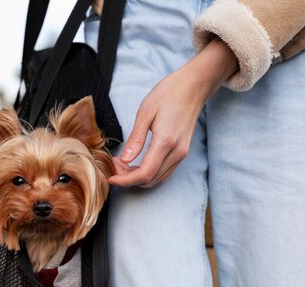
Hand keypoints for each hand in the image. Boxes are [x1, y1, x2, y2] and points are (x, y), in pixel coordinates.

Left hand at [109, 37, 237, 187]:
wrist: (194, 87)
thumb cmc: (169, 94)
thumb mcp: (146, 112)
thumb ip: (136, 139)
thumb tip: (125, 160)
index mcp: (165, 141)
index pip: (144, 173)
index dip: (125, 180)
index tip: (111, 177)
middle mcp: (176, 152)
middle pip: (150, 180)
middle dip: (129, 178)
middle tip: (115, 164)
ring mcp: (182, 154)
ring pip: (157, 179)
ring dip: (138, 177)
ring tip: (123, 164)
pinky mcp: (183, 152)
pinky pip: (164, 172)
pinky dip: (149, 173)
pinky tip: (137, 163)